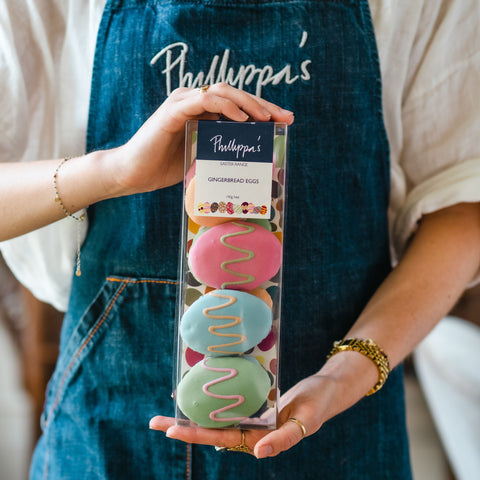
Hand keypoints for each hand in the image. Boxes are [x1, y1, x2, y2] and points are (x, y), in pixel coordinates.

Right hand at [108, 83, 293, 195]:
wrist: (133, 174)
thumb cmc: (164, 168)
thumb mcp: (202, 159)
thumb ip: (220, 151)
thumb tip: (249, 158)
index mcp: (202, 112)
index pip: (238, 105)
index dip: (263, 110)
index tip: (285, 121)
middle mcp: (194, 102)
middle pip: (235, 94)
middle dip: (263, 104)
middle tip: (285, 118)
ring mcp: (183, 103)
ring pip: (222, 91)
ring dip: (248, 102)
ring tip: (267, 118)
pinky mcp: (173, 111)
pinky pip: (204, 101)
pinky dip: (225, 106)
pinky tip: (242, 118)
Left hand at [149, 372, 347, 458]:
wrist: (326, 389)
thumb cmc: (319, 405)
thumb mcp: (305, 422)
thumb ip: (284, 439)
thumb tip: (258, 453)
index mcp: (260, 438)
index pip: (222, 438)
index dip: (197, 434)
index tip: (172, 430)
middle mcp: (251, 430)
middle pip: (211, 429)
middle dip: (182, 426)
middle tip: (153, 422)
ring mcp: (250, 416)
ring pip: (216, 416)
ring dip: (192, 414)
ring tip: (165, 412)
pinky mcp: (253, 403)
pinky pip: (228, 402)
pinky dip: (211, 399)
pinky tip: (197, 393)